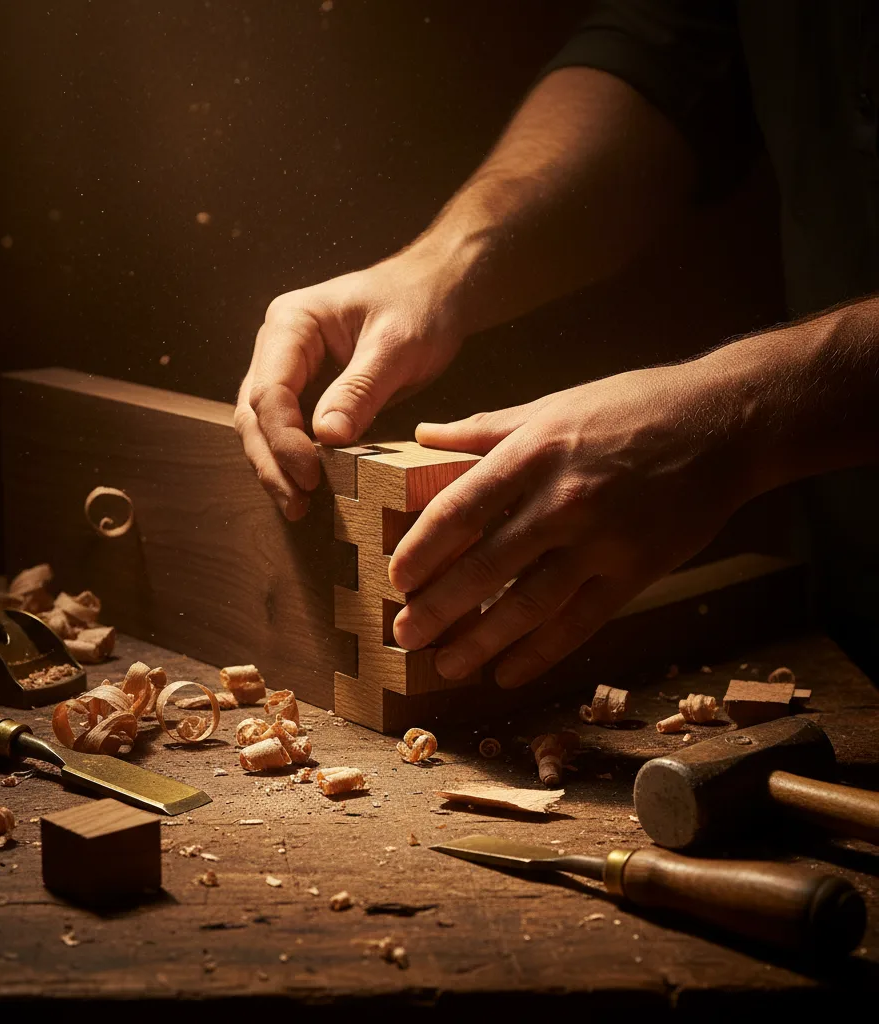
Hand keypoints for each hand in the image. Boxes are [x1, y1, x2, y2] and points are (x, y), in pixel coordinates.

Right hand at [235, 252, 464, 518]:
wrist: (435, 293)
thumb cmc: (417, 306)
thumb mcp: (396, 346)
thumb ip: (361, 389)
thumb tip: (327, 438)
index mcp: (292, 323)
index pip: (270, 389)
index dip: (285, 438)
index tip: (311, 475)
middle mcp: (278, 347)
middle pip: (255, 413)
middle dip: (272, 462)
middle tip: (297, 502)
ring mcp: (289, 371)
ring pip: (263, 427)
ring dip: (276, 468)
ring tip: (298, 506)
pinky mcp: (306, 393)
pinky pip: (288, 431)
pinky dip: (293, 462)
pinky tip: (306, 490)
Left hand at [388, 361, 755, 686]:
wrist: (723, 422)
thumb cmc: (632, 407)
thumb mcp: (553, 404)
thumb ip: (485, 429)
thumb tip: (424, 434)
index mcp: (533, 453)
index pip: (459, 510)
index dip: (421, 550)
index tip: (396, 578)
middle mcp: (563, 500)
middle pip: (485, 566)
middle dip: (438, 608)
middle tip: (404, 636)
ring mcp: (602, 540)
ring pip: (528, 605)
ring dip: (480, 642)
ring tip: (445, 667)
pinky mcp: (635, 571)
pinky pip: (579, 623)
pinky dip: (540, 653)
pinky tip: (507, 672)